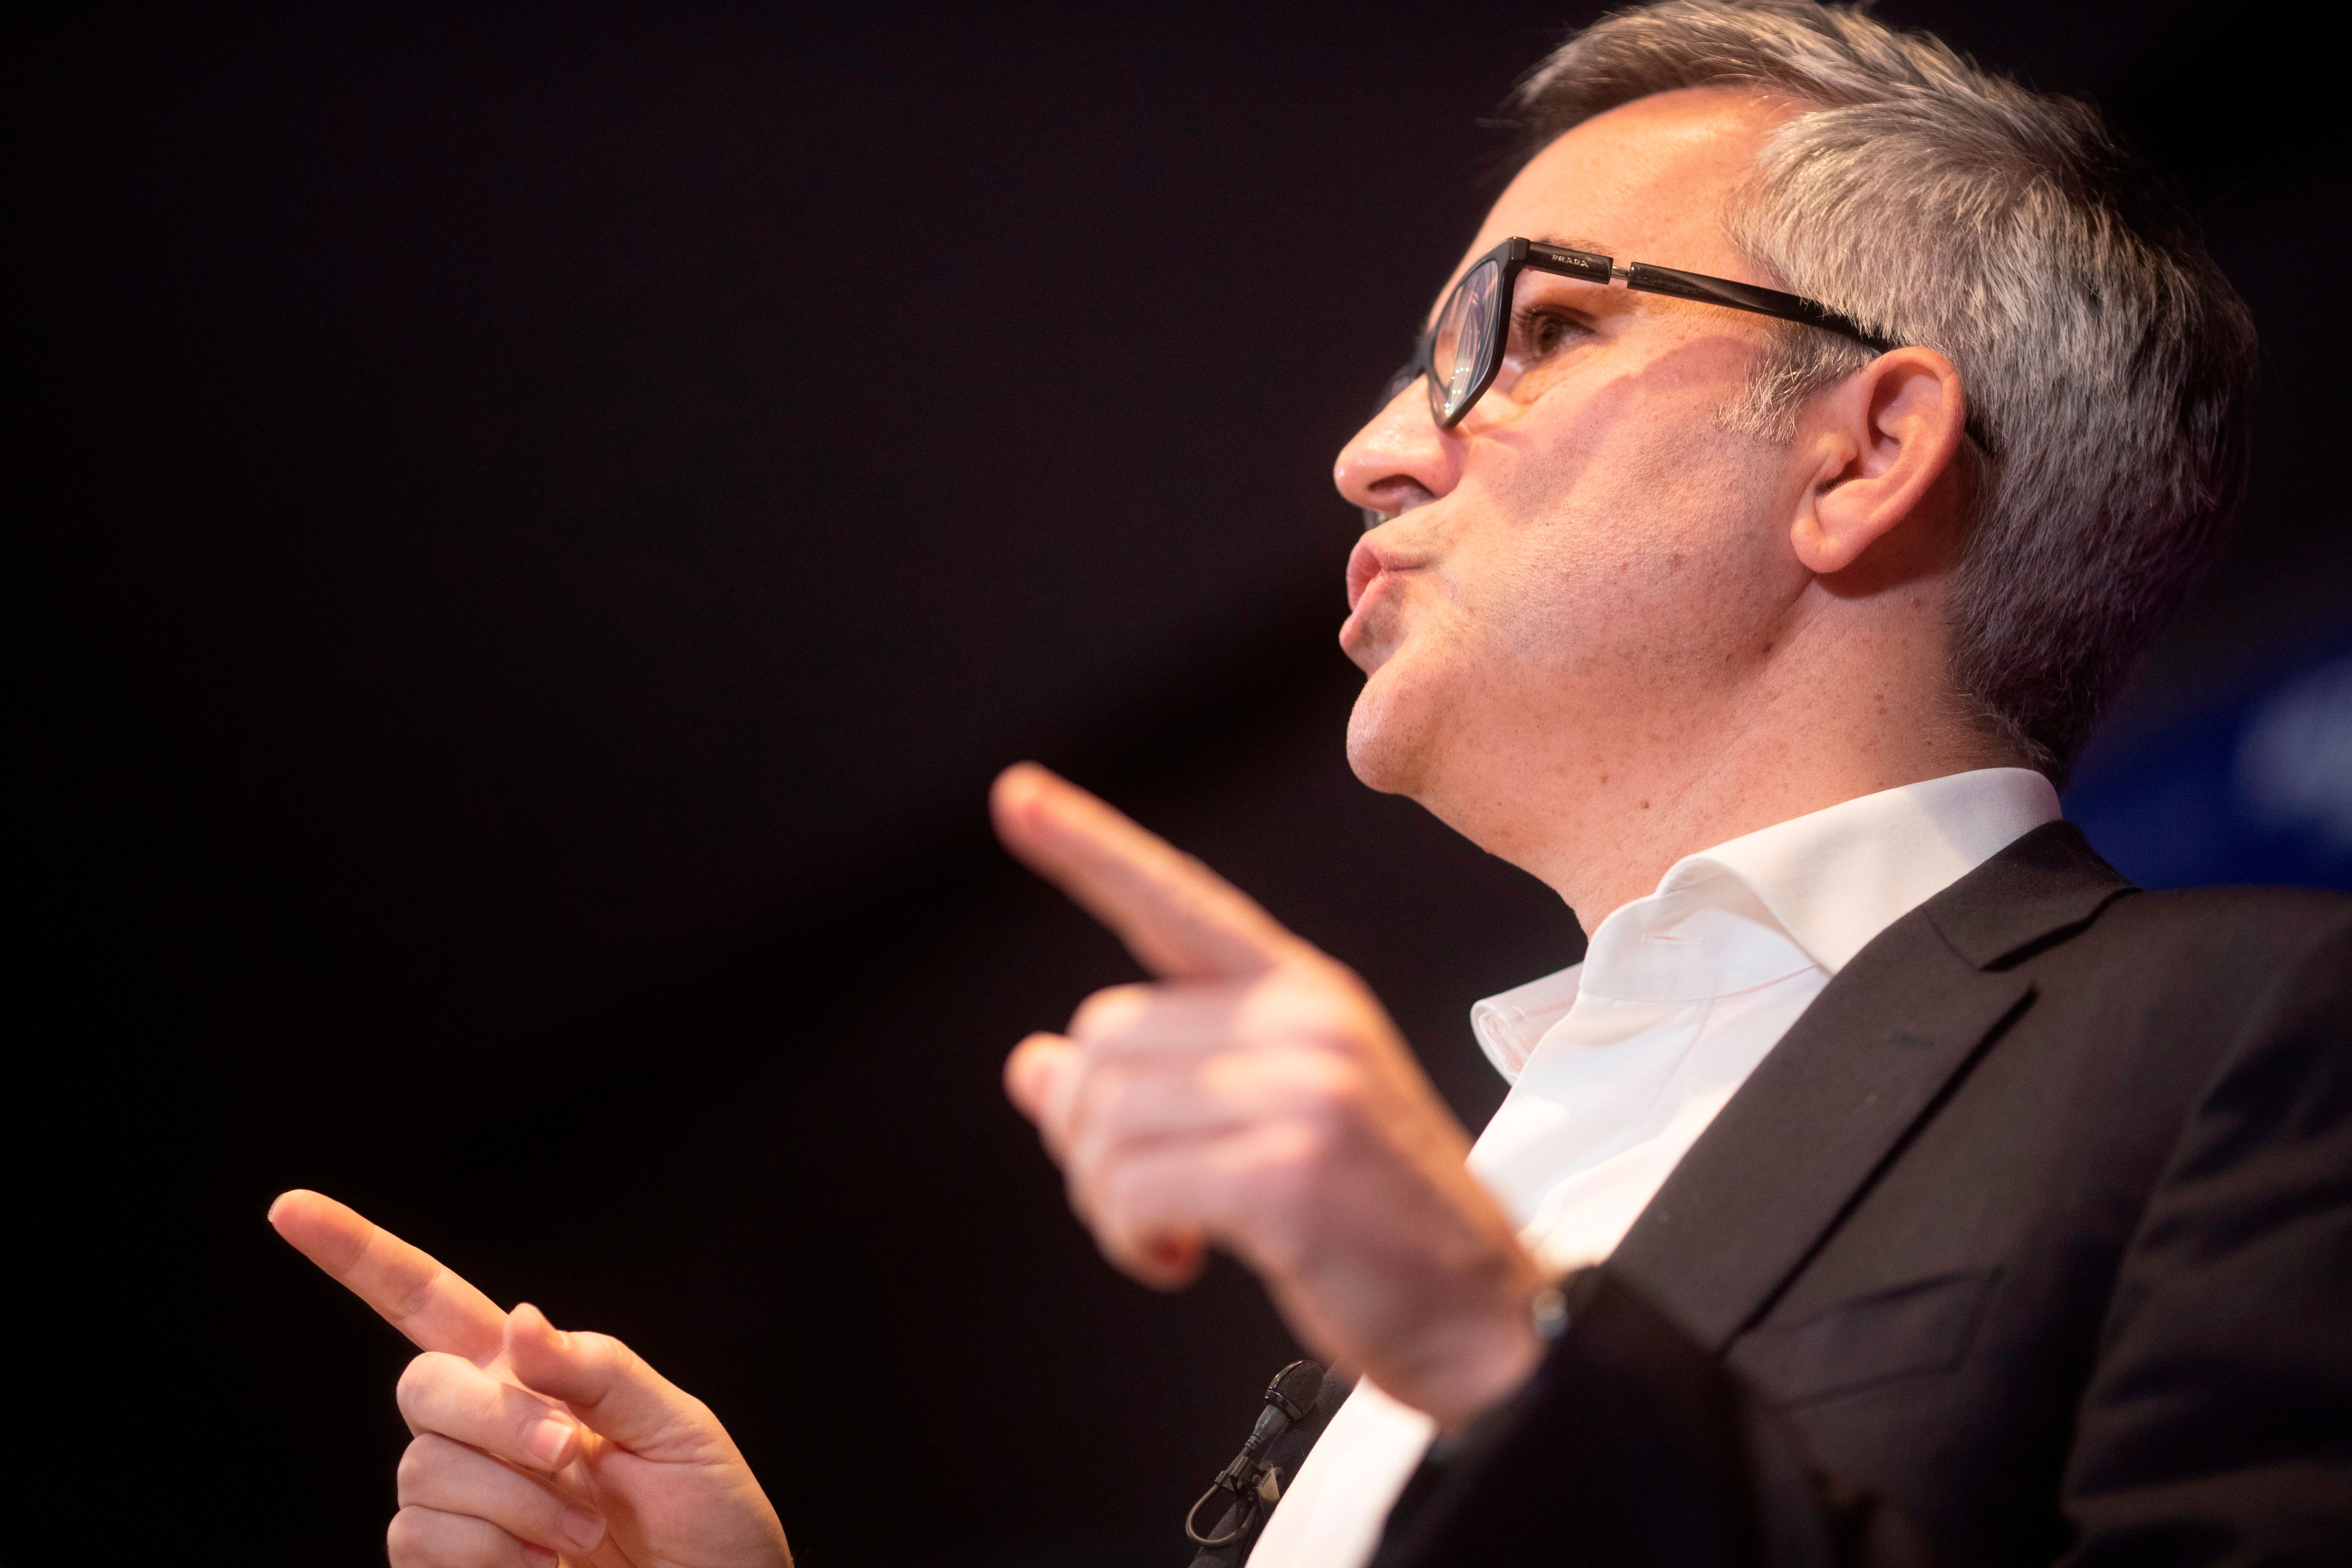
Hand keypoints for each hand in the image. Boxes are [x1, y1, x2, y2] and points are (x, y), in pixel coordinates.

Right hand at [270, 1190, 790, 1567]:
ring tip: (580, 1533)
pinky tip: (540, 1567)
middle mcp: (483, 1429)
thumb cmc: (708, 1520)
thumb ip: (601, 1370)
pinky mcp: (447, 1564)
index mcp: (534, 1375)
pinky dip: (487, 1553)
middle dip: (498, 1421)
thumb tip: (519, 1318)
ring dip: (512, 1503)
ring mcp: (459, 1498)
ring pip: (422, 1470)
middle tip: (574, 1458)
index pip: (429, 1301)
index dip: (358, 1255)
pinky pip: (417, 1539)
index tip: (289, 1209)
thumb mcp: (679, 1429)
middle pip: (419, 1384)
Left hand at [990, 763, 1545, 1430]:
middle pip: (1102, 1038)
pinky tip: (1179, 1260)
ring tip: (1171, 1233)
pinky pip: (1131, 1187)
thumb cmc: (1375, 1227)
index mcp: (1306, 996)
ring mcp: (1304, 1091)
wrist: (1488, 1319)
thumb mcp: (1267, 1128)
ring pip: (1103, 1115)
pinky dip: (1130, 1238)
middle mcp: (1307, 1023)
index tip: (1017, 796)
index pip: (1177, 903)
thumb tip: (1031, 1066)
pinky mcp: (1287, 1171)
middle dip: (1089, 1132)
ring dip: (1107, 1198)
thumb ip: (1155, 1084)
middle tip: (1144, 1197)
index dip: (1089, 849)